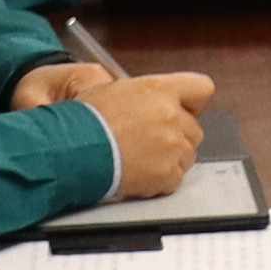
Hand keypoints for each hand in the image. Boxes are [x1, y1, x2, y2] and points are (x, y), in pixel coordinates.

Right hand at [17, 62, 219, 196]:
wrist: (69, 149)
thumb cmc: (84, 120)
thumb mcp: (114, 91)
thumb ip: (147, 95)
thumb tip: (160, 101)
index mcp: (159, 89)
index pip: (202, 89)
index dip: (192, 102)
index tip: (182, 109)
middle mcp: (171, 115)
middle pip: (193, 128)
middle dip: (176, 135)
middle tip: (147, 141)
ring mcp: (172, 145)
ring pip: (187, 155)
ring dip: (169, 158)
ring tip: (139, 158)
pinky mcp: (166, 173)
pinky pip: (175, 178)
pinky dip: (160, 180)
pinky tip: (138, 173)